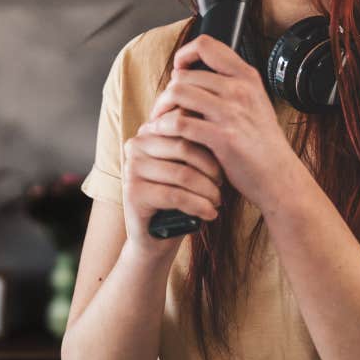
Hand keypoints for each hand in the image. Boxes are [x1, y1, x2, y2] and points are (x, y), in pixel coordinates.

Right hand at [119, 121, 223, 260]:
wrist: (156, 235)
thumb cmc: (179, 194)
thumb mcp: (189, 164)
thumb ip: (198, 141)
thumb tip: (227, 123)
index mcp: (150, 130)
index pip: (185, 123)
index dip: (210, 141)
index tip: (227, 158)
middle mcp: (136, 144)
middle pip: (184, 147)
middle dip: (211, 167)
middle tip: (222, 183)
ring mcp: (132, 168)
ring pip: (182, 174)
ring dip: (207, 190)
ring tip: (218, 201)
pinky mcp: (133, 192)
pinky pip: (175, 196)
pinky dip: (198, 205)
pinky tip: (210, 213)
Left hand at [144, 35, 308, 212]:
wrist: (279, 176)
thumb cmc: (262, 143)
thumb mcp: (254, 103)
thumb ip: (229, 86)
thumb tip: (191, 74)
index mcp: (247, 77)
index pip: (206, 45)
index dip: (185, 54)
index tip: (179, 71)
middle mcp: (240, 90)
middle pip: (184, 74)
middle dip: (167, 91)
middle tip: (163, 108)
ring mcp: (232, 113)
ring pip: (178, 93)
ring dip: (161, 107)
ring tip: (159, 121)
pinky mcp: (223, 138)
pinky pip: (180, 123)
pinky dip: (164, 127)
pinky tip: (161, 134)